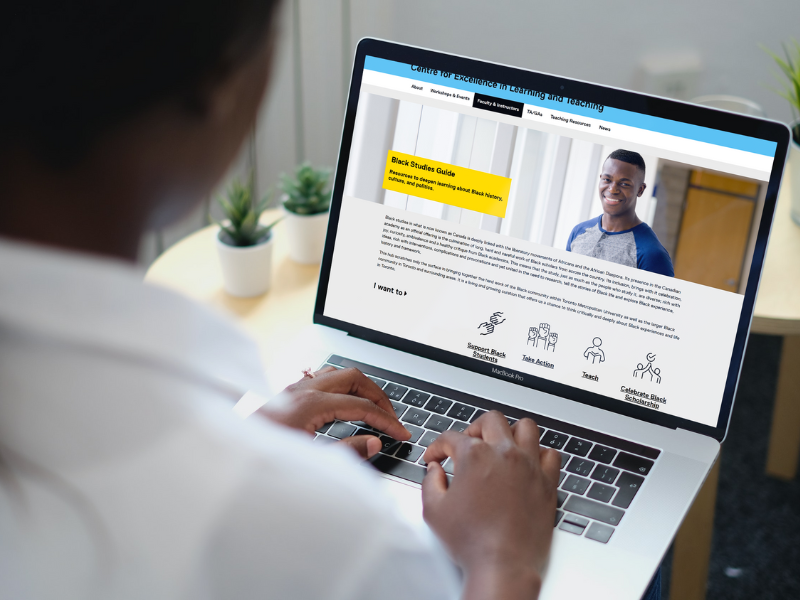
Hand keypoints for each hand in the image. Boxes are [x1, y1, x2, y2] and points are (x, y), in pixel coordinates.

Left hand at [262, 367, 410, 457]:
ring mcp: (293, 388)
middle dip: (378, 396)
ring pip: (338, 373)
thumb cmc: (261, 457)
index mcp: (311, 404)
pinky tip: (342, 402)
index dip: (386, 420)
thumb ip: (346, 452)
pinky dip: (340, 386)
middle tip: (391, 416)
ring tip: (372, 407)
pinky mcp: (286, 394)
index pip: (361, 406)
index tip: (400, 433)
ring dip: (359, 387)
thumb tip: (373, 443)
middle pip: (354, 378)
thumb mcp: (308, 460)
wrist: (226, 456)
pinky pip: (321, 378)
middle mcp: (302, 389)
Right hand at [421, 411, 559, 599]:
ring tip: (500, 445)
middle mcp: (504, 454)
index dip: (437, 447)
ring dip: (510, 432)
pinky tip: (527, 464)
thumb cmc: (472, 542)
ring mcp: (529, 466)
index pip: (452, 437)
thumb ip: (430, 483)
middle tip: (467, 444)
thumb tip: (435, 471)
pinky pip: (550, 454)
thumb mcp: (434, 510)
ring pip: (525, 427)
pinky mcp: (547, 483)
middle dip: (474, 428)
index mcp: (475, 456)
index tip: (435, 457)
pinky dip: (539, 454)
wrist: (502, 566)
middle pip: (490, 420)